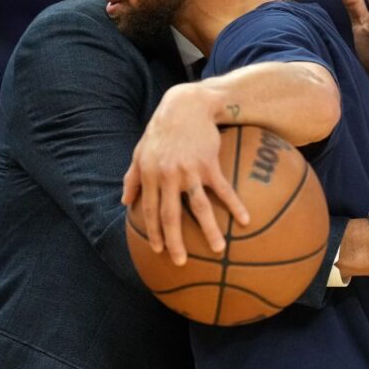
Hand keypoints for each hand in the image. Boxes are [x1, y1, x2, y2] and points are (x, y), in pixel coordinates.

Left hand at [121, 83, 248, 265]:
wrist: (186, 106)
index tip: (158, 250)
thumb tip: (124, 201)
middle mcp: (168, 175)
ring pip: (199, 207)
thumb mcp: (140, 151)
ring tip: (218, 249)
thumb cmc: (162, 130)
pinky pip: (223, 190)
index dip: (153, 231)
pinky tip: (245, 220)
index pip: (149, 210)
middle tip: (181, 261)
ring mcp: (189, 171)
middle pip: (171, 215)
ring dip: (209, 230)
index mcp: (150, 174)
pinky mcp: (209, 164)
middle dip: (175, 241)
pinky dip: (234, 205)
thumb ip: (132, 177)